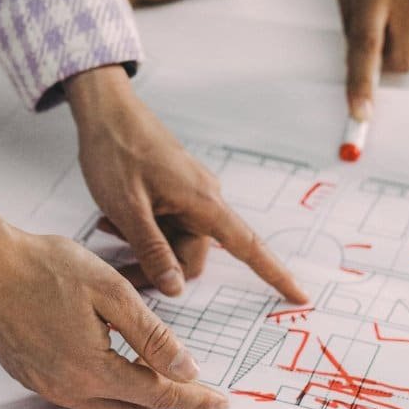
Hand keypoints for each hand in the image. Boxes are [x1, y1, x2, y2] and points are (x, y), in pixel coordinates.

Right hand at [0, 200, 228, 408]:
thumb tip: (184, 367)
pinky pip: (77, 397)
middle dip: (164, 399)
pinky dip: (102, 386)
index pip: (157, 394)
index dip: (192, 398)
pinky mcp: (30, 376)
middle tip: (185, 376)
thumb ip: (151, 334)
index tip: (216, 401)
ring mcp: (45, 385)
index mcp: (91, 367)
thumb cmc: (43, 266)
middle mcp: (66, 387)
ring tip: (150, 365)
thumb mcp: (112, 291)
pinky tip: (108, 355)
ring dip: (132, 395)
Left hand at [64, 65, 306, 303]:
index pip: (249, 246)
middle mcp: (203, 200)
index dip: (275, 274)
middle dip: (159, 269)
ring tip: (109, 229)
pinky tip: (113, 222)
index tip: (301, 297)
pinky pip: (165, 226)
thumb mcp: (129, 208)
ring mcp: (188, 195)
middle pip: (192, 256)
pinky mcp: (173, 192)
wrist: (107, 110)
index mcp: (204, 203)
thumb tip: (176, 288)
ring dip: (145, 248)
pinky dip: (143, 232)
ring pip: (174, 243)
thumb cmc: (117, 152)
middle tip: (119, 266)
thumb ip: (153, 250)